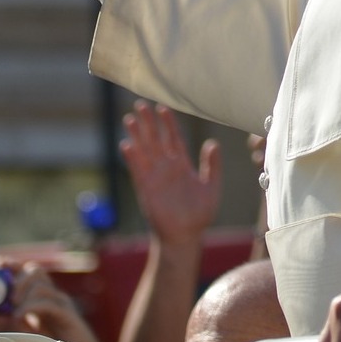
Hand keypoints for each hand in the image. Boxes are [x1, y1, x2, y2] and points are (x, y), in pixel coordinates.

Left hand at [8, 264, 111, 341]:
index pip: (30, 271)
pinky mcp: (68, 316)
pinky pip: (47, 303)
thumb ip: (12, 324)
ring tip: (14, 313)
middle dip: (18, 279)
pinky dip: (30, 308)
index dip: (15, 266)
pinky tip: (20, 318)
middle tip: (8, 299)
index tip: (0, 264)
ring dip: (23, 295)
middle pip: (36, 271)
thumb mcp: (28, 334)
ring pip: (40, 284)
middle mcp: (54, 296)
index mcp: (45, 297)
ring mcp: (62, 304)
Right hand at [120, 101, 220, 246]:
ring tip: (129, 119)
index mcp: (182, 166)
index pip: (173, 139)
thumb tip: (213, 143)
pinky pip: (138, 170)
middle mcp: (166, 168)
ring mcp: (155, 177)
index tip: (163, 108)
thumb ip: (212, 166)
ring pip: (144, 151)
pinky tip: (127, 145)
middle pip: (155, 140)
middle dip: (149, 123)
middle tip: (141, 105)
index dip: (168, 124)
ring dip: (137, 136)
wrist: (185, 236)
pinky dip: (133, 158)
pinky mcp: (146, 188)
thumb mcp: (212, 187)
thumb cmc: (199, 215)